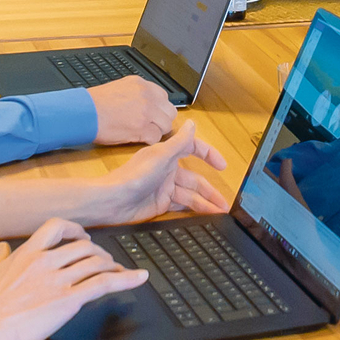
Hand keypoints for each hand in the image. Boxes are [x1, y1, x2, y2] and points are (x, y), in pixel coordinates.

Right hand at [0, 219, 144, 339]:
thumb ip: (1, 259)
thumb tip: (2, 247)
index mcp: (28, 253)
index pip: (57, 226)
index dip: (74, 229)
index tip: (81, 235)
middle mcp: (46, 262)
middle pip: (83, 246)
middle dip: (97, 252)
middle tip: (103, 260)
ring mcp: (59, 280)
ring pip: (95, 263)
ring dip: (111, 265)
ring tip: (118, 270)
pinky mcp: (69, 300)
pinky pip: (104, 284)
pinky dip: (125, 278)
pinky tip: (139, 278)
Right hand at [89, 75, 176, 144]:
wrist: (84, 112)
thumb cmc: (95, 103)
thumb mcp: (120, 88)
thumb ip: (137, 94)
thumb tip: (146, 103)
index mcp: (142, 84)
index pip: (164, 97)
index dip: (159, 109)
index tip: (153, 115)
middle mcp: (147, 96)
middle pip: (170, 111)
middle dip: (161, 120)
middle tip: (150, 126)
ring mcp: (146, 111)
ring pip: (166, 125)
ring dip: (156, 131)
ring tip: (142, 133)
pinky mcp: (142, 128)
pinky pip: (156, 137)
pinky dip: (148, 141)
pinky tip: (137, 138)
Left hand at [97, 121, 230, 225]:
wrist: (114, 200)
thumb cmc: (134, 175)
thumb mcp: (161, 155)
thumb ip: (179, 141)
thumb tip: (193, 123)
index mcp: (168, 155)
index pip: (193, 150)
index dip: (208, 155)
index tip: (222, 165)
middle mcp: (168, 170)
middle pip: (195, 179)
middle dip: (211, 189)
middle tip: (226, 202)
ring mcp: (164, 188)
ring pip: (191, 195)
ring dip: (205, 203)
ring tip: (220, 212)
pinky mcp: (160, 204)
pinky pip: (181, 207)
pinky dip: (193, 211)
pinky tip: (204, 216)